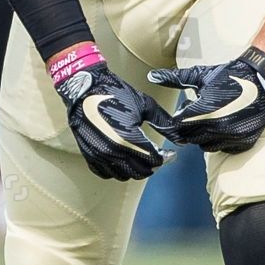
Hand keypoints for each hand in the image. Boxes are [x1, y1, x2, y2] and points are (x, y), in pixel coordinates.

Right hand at [55, 63, 174, 180]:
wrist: (84, 88)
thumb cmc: (114, 93)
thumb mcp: (145, 105)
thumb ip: (163, 122)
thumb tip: (179, 138)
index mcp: (128, 138)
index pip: (153, 159)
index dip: (165, 158)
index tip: (169, 154)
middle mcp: (113, 151)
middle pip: (140, 171)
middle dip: (151, 165)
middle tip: (156, 156)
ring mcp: (99, 155)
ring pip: (123, 176)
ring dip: (134, 169)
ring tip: (139, 158)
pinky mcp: (88, 155)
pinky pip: (105, 173)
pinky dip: (116, 170)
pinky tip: (122, 160)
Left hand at [149, 46, 264, 153]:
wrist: (262, 80)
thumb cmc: (229, 76)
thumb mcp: (201, 76)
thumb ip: (175, 79)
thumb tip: (151, 76)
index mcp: (204, 111)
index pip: (179, 126)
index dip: (178, 120)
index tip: (182, 113)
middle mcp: (217, 127)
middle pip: (190, 137)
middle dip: (189, 127)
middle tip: (197, 115)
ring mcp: (232, 137)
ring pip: (206, 145)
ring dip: (204, 135)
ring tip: (210, 119)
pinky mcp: (243, 142)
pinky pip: (223, 148)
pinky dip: (221, 140)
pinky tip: (224, 125)